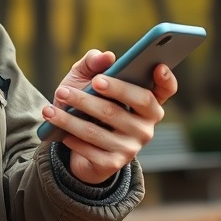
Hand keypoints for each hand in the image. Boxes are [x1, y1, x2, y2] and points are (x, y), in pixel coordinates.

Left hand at [41, 49, 177, 184]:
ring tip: (54, 104)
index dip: (166, 79)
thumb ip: (93, 63)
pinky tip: (57, 128)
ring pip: (99, 129)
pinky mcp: (113, 163)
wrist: (71, 142)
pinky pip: (89, 149)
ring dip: (71, 117)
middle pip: (126, 108)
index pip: (166, 90)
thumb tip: (105, 56)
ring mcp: (131, 146)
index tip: (157, 66)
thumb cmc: (84, 102)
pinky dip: (71, 136)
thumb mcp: (85, 78)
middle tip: (85, 84)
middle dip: (102, 94)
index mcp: (146, 102)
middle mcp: (145, 126)